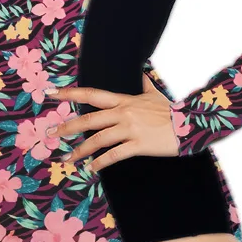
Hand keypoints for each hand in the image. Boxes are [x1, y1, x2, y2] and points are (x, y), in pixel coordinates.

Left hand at [45, 71, 178, 170]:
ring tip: (68, 158)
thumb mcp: (155, 94)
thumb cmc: (171, 111)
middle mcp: (124, 113)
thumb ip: (144, 84)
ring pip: (98, 139)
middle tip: (50, 133)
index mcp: (124, 100)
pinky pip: (114, 155)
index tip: (51, 93)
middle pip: (88, 119)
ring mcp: (130, 129)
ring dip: (80, 150)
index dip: (70, 93)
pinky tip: (92, 169)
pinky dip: (101, 162)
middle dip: (66, 127)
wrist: (191, 124)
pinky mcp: (139, 145)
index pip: (92, 94)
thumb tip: (142, 72)